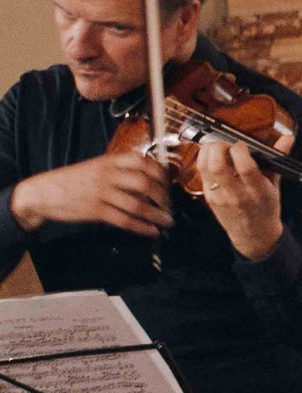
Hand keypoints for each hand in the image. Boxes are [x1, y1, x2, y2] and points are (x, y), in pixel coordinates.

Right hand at [9, 150, 171, 238]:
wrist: (41, 192)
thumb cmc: (72, 181)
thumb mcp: (95, 167)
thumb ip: (119, 171)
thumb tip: (149, 181)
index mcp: (109, 161)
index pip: (143, 162)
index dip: (161, 174)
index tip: (168, 184)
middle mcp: (107, 175)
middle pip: (145, 183)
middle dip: (163, 196)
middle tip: (169, 206)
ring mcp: (101, 193)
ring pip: (138, 204)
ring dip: (157, 216)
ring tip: (167, 222)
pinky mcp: (96, 211)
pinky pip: (125, 220)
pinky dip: (143, 227)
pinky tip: (152, 231)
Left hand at [194, 139, 284, 260]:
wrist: (253, 234)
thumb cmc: (266, 208)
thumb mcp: (275, 186)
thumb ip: (276, 160)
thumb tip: (288, 138)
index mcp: (258, 191)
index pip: (245, 167)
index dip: (240, 150)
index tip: (242, 144)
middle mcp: (237, 194)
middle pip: (218, 165)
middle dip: (219, 147)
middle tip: (226, 143)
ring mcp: (220, 197)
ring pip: (205, 167)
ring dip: (208, 151)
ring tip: (217, 147)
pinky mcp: (208, 198)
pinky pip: (201, 173)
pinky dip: (204, 160)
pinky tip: (212, 157)